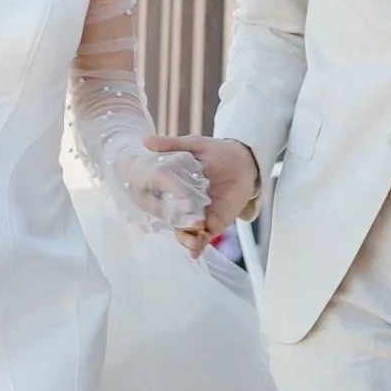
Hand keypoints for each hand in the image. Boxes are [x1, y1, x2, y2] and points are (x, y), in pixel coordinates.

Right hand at [148, 135, 257, 256]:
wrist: (245, 161)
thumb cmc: (216, 151)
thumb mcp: (193, 144)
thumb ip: (171, 145)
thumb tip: (145, 141)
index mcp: (171, 185)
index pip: (157, 197)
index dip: (158, 201)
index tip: (164, 200)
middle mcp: (179, 203)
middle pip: (170, 217)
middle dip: (175, 221)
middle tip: (187, 218)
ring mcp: (194, 215)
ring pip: (182, 231)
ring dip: (185, 237)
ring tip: (193, 238)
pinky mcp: (211, 224)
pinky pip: (200, 239)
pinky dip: (196, 246)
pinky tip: (195, 250)